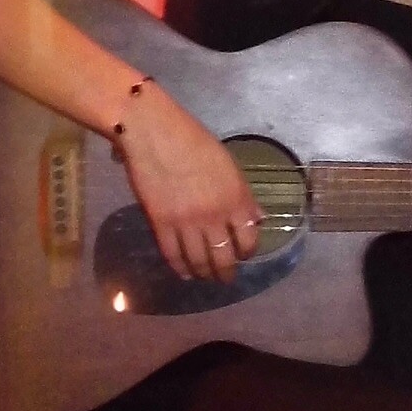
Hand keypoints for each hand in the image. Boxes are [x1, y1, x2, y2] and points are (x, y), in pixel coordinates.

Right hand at [112, 83, 260, 282]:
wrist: (153, 131)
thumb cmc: (193, 140)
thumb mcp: (228, 164)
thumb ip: (243, 195)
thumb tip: (258, 218)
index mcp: (236, 197)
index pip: (249, 239)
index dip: (247, 252)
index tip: (243, 254)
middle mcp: (215, 215)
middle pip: (224, 258)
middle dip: (226, 273)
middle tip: (224, 278)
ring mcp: (187, 222)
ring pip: (199, 262)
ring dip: (204, 273)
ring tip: (204, 277)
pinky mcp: (160, 224)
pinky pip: (173, 255)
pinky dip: (179, 268)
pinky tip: (183, 272)